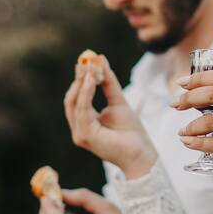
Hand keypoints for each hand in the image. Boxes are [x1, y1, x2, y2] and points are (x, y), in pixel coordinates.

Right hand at [64, 57, 155, 178]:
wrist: (141, 153)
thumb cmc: (131, 132)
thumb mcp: (118, 102)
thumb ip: (108, 83)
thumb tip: (100, 61)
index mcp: (84, 122)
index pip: (76, 98)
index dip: (80, 79)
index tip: (87, 61)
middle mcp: (78, 128)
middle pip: (71, 99)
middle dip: (78, 78)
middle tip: (87, 60)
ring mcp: (80, 133)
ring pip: (74, 102)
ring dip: (82, 82)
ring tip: (91, 67)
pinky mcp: (85, 135)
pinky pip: (82, 109)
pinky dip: (86, 92)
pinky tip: (93, 79)